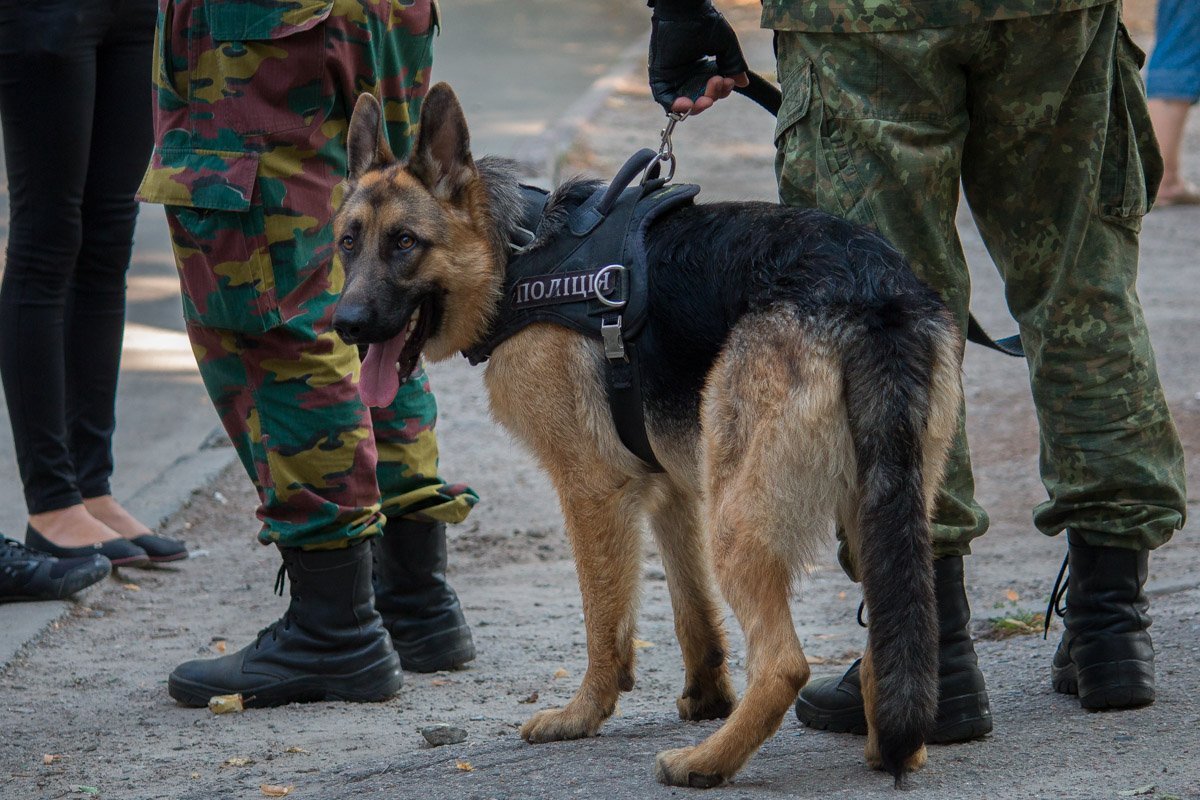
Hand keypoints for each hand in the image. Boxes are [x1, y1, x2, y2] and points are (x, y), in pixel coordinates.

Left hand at [647, 0, 748, 114]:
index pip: (712, 90)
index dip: (722, 91)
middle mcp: (687, 74)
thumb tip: (743, 83)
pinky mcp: (660, 74)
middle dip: (710, 98)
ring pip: (683, 102)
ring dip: (695, 106)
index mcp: (701, 68)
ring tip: (705, 100)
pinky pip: (664, 97)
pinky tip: (687, 103)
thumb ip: (733, 65)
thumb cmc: (705, 21)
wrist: (686, 8)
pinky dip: (674, 106)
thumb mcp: (726, 45)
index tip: (728, 80)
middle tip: (717, 84)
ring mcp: (673, 76)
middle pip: (698, 99)